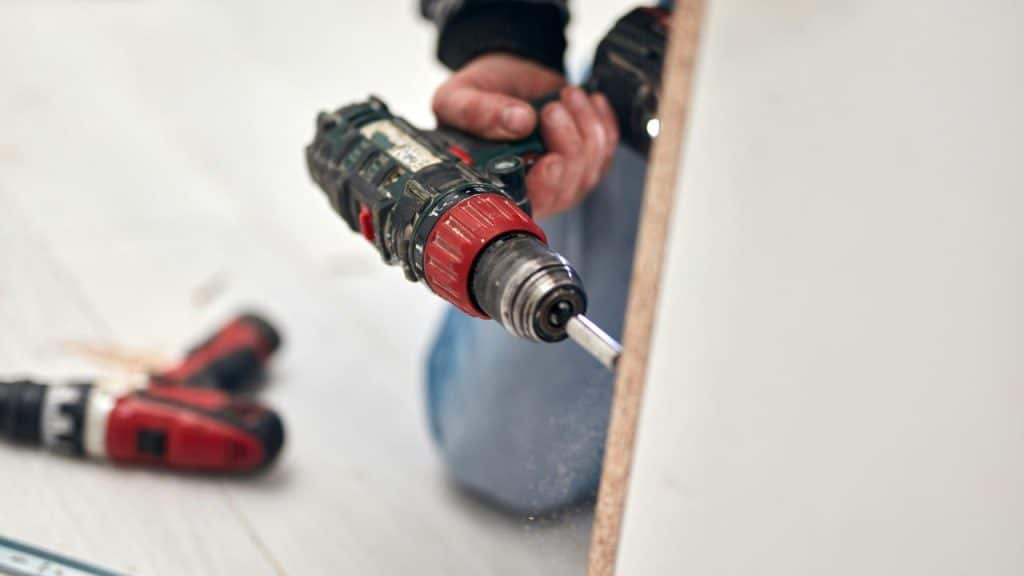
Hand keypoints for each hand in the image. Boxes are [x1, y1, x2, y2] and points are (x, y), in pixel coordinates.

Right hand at [432, 53, 619, 218]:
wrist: (504, 71)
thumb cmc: (477, 94)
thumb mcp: (458, 97)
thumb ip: (477, 112)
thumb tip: (519, 121)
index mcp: (495, 183)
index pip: (528, 204)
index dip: (546, 187)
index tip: (552, 160)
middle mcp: (531, 187)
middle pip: (566, 189)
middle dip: (568, 146)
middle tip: (552, 110)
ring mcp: (562, 176)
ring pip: (590, 169)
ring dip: (585, 127)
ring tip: (566, 96)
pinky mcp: (585, 158)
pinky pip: (607, 150)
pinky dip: (603, 122)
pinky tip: (590, 102)